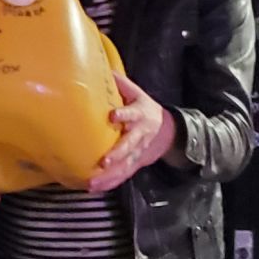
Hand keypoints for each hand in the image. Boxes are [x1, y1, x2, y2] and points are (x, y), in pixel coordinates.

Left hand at [88, 73, 176, 192]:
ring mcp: (138, 152)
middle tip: (104, 162)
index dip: (124, 115)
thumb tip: (103, 68)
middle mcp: (140, 135)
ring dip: (109, 176)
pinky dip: (110, 183)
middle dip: (117, 155)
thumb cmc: (144, 108)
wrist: (166, 130)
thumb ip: (121, 84)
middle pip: (129, 146)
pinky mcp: (135, 163)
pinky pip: (123, 175)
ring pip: (125, 165)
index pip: (132, 114)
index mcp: (140, 115)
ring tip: (92, 183)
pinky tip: (96, 189)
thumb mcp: (137, 93)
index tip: (114, 115)